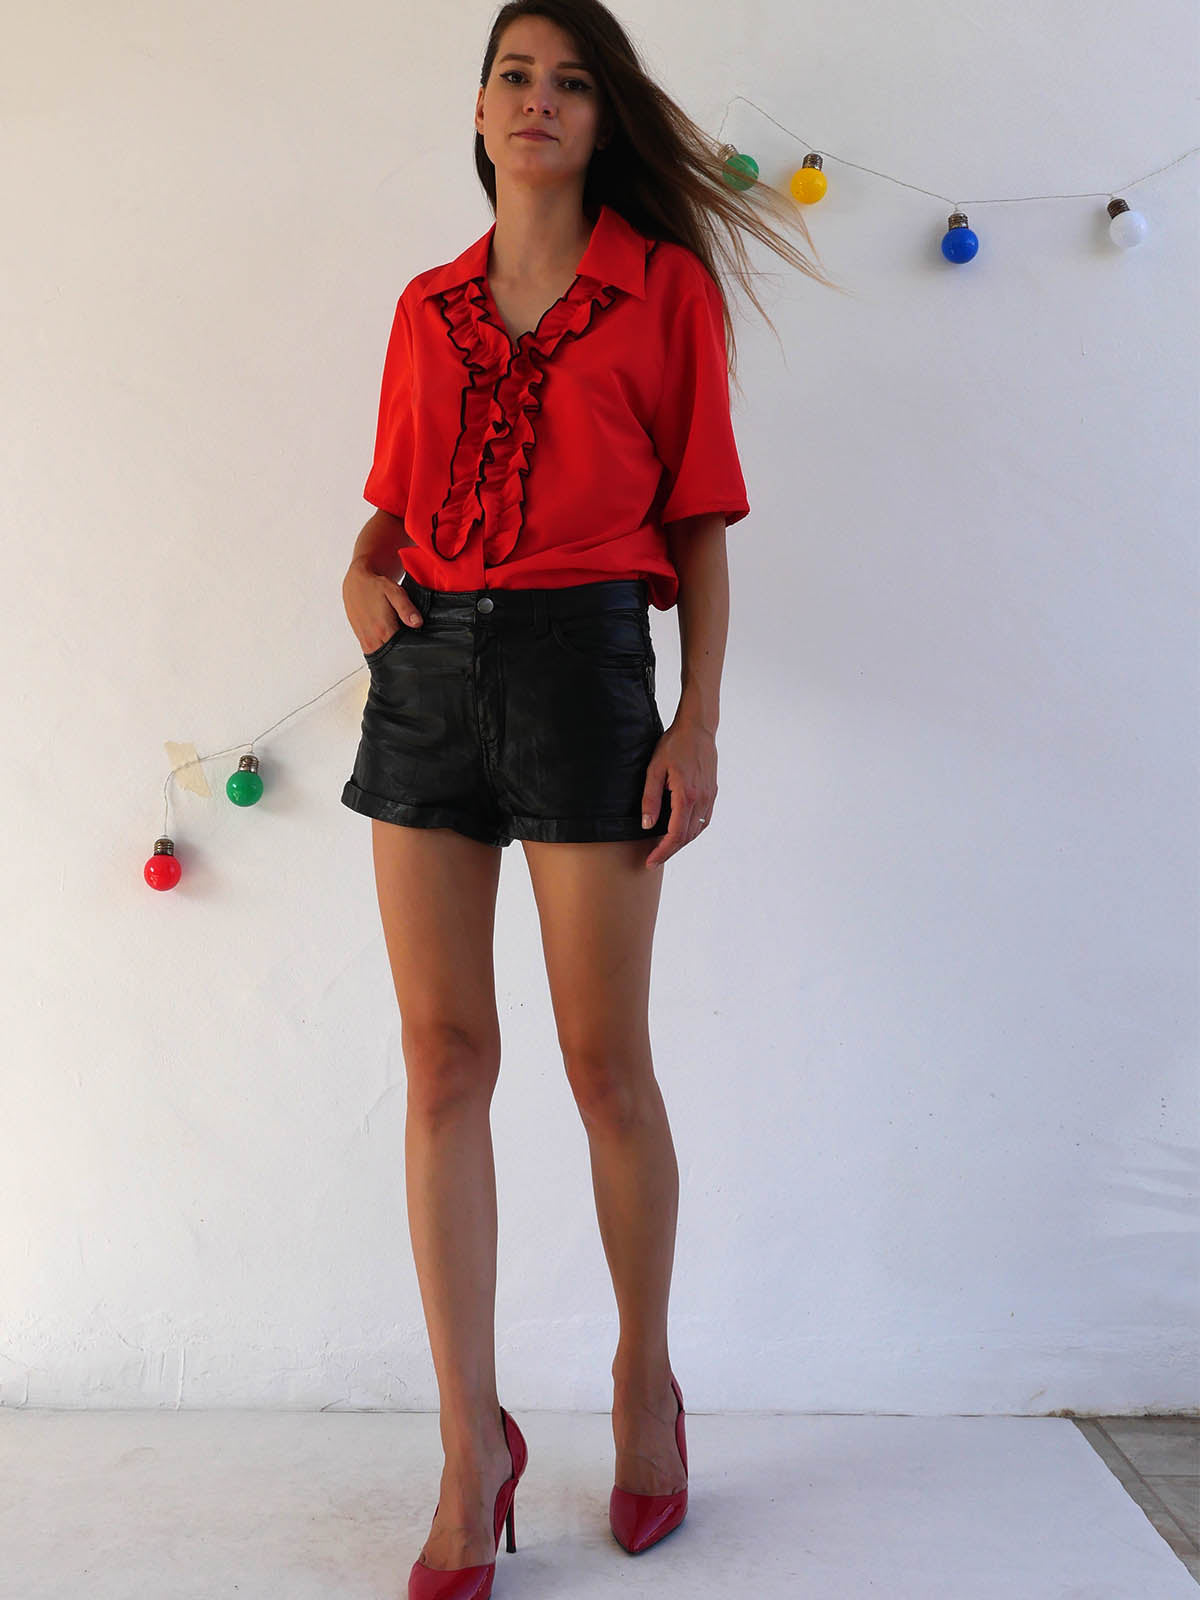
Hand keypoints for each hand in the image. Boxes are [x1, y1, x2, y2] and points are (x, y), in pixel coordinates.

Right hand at [342, 559, 422, 653]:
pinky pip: (374, 653)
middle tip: (414, 650)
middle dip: (404, 655)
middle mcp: (372, 638)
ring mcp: (365, 640)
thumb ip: (406, 608)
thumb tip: (418, 623)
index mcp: (383, 628)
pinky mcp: (361, 639)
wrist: (355, 582)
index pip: (402, 649)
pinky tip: (391, 645)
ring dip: (393, 655)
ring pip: (383, 657)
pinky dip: (384, 652)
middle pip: (392, 657)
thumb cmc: (376, 586)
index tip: (421, 650)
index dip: (413, 651)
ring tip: (404, 649)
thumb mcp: (394, 592)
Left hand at [640, 717, 716, 867]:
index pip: (675, 834)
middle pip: (687, 837)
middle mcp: (702, 800)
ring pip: (697, 830)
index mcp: (687, 795)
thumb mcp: (655, 769)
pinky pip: (704, 820)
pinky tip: (681, 833)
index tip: (650, 861)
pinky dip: (692, 831)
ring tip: (664, 849)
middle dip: (669, 851)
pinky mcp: (712, 793)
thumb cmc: (674, 745)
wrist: (698, 729)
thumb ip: (651, 798)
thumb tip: (647, 825)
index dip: (662, 851)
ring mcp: (710, 797)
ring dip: (681, 843)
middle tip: (653, 860)